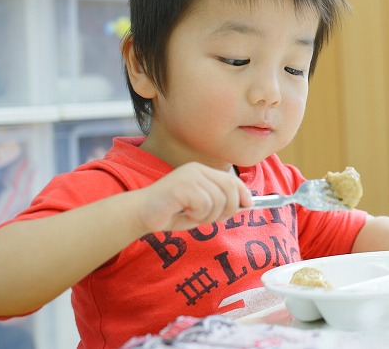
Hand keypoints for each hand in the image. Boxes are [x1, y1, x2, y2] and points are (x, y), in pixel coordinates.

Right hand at [132, 162, 252, 233]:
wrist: (140, 214)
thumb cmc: (169, 212)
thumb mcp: (200, 208)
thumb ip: (220, 203)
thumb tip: (245, 204)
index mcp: (201, 171)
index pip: (231, 179)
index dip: (243, 193)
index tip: (248, 205)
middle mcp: (197, 169)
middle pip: (230, 189)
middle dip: (227, 210)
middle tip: (210, 219)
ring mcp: (189, 176)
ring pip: (219, 200)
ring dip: (208, 216)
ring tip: (192, 216)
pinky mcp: (183, 185)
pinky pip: (205, 205)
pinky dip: (197, 216)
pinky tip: (183, 213)